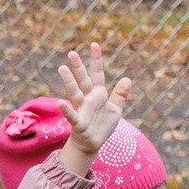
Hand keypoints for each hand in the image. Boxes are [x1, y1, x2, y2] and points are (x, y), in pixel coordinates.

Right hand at [56, 44, 130, 166]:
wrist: (92, 143)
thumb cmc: (102, 125)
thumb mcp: (115, 109)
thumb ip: (120, 94)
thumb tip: (127, 78)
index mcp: (98, 94)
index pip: (97, 74)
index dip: (96, 60)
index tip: (94, 44)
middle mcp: (88, 99)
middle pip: (83, 80)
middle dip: (78, 67)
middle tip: (71, 53)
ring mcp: (82, 109)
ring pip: (75, 92)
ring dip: (69, 81)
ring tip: (62, 68)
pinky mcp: (79, 122)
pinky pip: (72, 114)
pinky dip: (66, 109)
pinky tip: (60, 102)